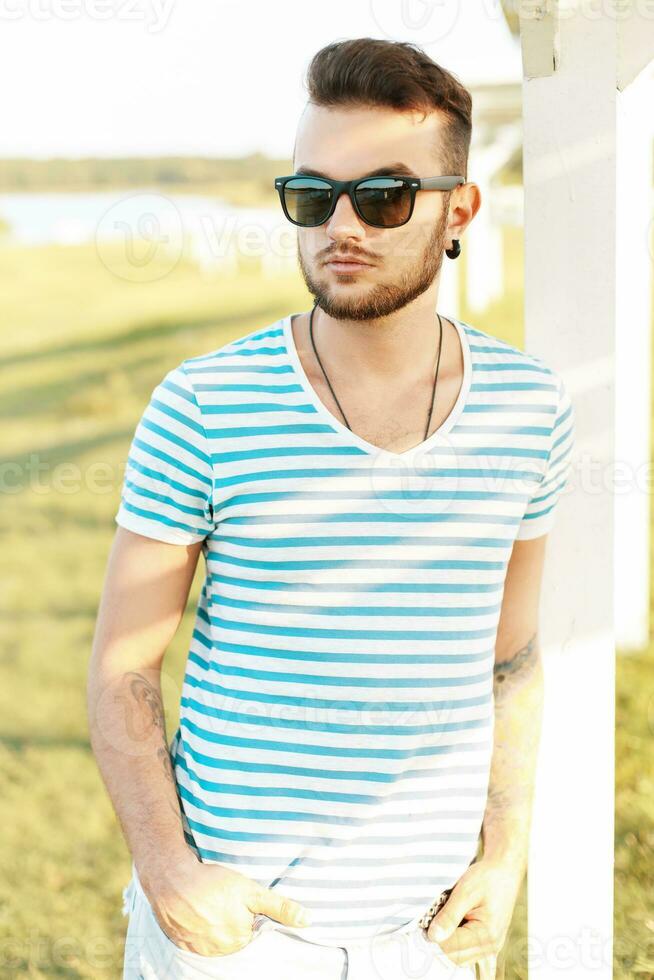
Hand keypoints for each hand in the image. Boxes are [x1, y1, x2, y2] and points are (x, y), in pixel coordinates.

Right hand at [141, 855, 311, 956]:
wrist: (170, 878)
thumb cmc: (212, 882)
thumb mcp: (250, 890)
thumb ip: (279, 906)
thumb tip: (306, 920)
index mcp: (238, 939)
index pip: (253, 933)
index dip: (251, 916)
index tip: (242, 903)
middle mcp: (219, 950)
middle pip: (235, 938)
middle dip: (234, 921)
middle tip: (223, 900)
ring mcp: (198, 948)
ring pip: (216, 939)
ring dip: (216, 925)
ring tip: (210, 904)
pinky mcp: (181, 944)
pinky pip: (197, 940)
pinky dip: (198, 929)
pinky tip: (197, 912)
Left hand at [424, 856, 523, 970]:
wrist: (504, 871)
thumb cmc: (487, 878)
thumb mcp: (465, 892)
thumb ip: (449, 916)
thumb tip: (433, 936)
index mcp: (486, 934)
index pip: (451, 947)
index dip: (435, 935)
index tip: (427, 919)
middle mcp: (491, 946)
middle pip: (455, 956)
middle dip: (441, 939)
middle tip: (436, 916)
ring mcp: (491, 947)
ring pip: (460, 957)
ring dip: (449, 942)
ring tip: (448, 918)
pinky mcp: (489, 943)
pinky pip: (471, 955)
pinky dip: (459, 945)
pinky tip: (457, 931)